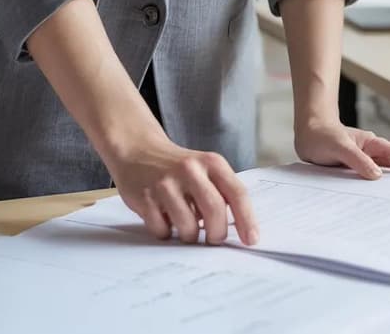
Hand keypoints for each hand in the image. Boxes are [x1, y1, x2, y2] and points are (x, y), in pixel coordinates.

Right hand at [102, 130, 257, 245]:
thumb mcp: (205, 169)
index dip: (247, 219)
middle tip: (214, 239)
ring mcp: (165, 183)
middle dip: (217, 233)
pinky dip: (167, 233)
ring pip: (188, 226)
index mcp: (212, 163)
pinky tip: (165, 220)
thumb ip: (222, 193)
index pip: (237, 193)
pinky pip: (163, 230)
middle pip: (214, 210)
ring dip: (190, 236)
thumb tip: (240, 230)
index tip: (251, 239)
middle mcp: (190, 170)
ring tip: (186, 226)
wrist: (137, 151)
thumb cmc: (178, 167)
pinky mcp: (145, 197)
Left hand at [294, 116, 389, 179]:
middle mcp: (368, 151)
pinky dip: (379, 182)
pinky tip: (384, 190)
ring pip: (383, 169)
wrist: (307, 133)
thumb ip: (358, 160)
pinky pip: (370, 176)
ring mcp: (362, 160)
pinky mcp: (353, 168)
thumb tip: (377, 175)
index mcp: (369, 143)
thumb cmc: (322, 134)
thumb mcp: (340, 147)